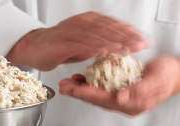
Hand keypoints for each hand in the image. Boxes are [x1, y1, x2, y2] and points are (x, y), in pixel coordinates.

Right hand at [6, 12, 147, 70]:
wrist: (35, 47)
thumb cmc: (61, 45)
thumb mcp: (86, 42)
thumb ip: (102, 41)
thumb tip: (122, 44)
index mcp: (90, 20)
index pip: (114, 25)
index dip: (130, 33)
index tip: (144, 41)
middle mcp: (83, 22)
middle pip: (109, 29)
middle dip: (128, 37)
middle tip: (142, 45)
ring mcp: (72, 30)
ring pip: (97, 35)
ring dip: (114, 42)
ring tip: (129, 49)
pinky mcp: (63, 41)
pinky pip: (81, 44)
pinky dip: (94, 48)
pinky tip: (105, 52)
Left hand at [59, 54, 179, 115]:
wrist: (175, 74)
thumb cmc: (168, 75)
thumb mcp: (158, 80)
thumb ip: (141, 91)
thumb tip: (121, 98)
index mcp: (133, 104)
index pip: (106, 100)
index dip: (89, 95)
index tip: (73, 90)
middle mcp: (125, 103)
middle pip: (97, 100)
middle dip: (79, 93)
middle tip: (62, 86)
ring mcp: (122, 98)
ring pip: (98, 95)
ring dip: (81, 89)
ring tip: (67, 83)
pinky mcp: (121, 90)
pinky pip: (103, 89)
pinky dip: (91, 84)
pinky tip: (81, 78)